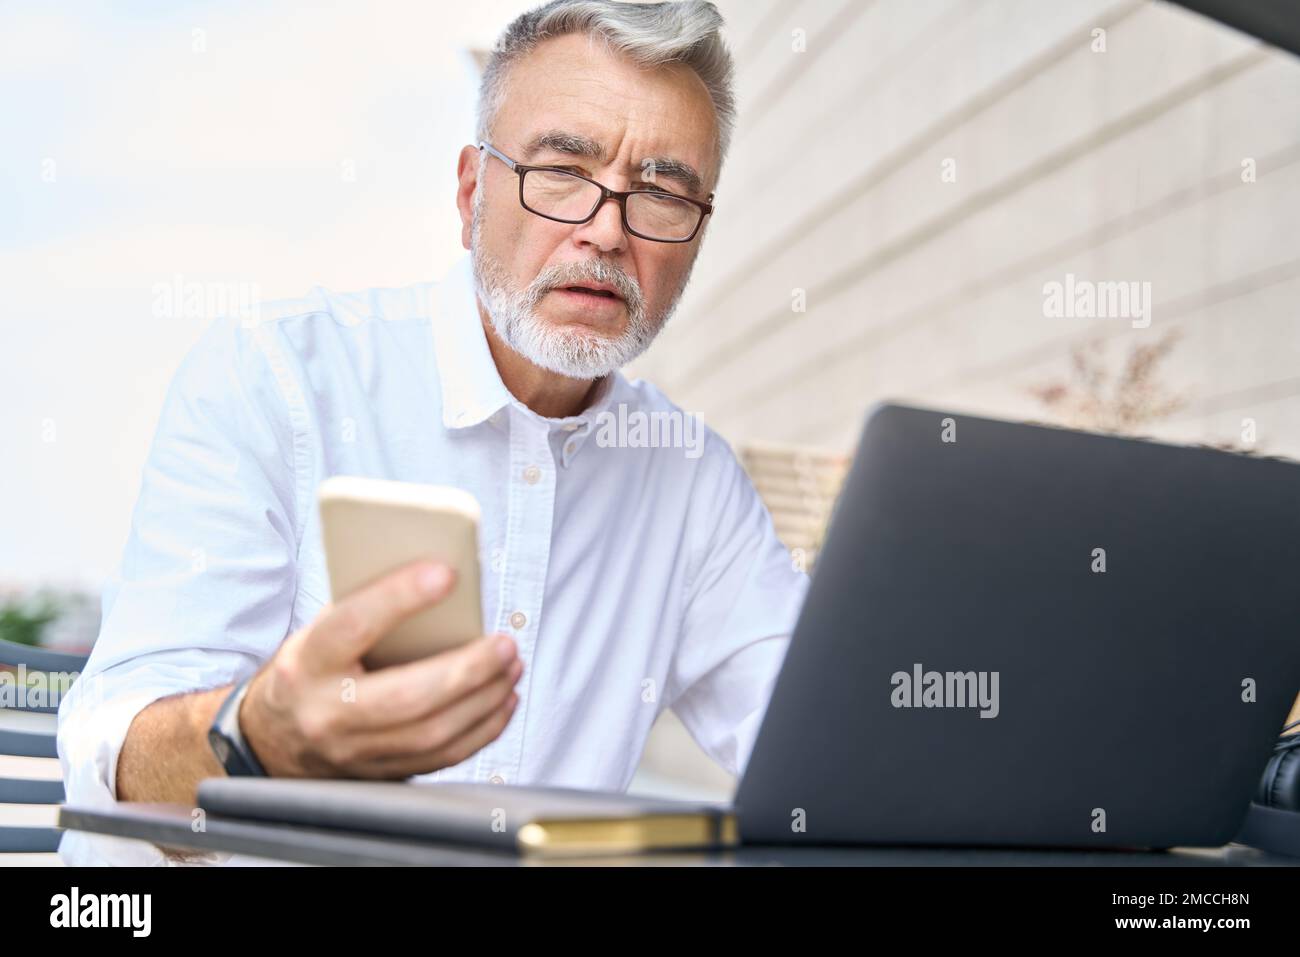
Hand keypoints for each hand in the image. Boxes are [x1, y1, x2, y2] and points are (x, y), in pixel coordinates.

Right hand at [240, 560, 520, 777]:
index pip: (352, 625)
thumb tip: (441, 581)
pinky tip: (502, 699)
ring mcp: (353, 753)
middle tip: (505, 643)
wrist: (273, 738)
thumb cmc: (313, 668)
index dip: (399, 598)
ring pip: (432, 734)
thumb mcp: (320, 633)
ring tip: (511, 666)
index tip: (446, 574)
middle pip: (407, 697)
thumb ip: (368, 611)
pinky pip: (443, 758)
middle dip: (467, 669)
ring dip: (484, 699)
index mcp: (307, 664)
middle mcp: (326, 713)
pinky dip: (483, 728)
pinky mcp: (381, 775)